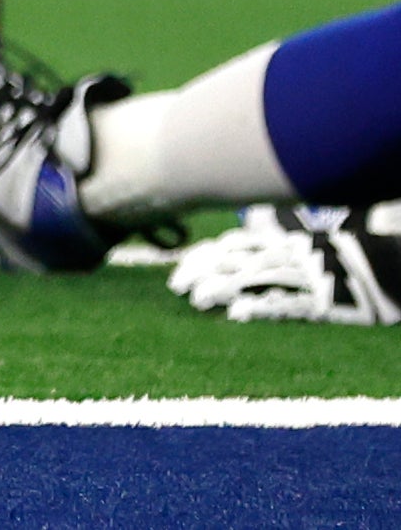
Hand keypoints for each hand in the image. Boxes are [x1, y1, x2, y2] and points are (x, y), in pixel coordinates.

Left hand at [169, 214, 400, 324]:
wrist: (387, 268)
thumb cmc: (340, 260)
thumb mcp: (300, 245)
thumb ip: (269, 246)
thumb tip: (230, 252)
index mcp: (281, 241)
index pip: (231, 245)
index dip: (203, 256)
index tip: (179, 270)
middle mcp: (287, 254)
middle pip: (235, 259)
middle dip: (203, 271)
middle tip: (176, 287)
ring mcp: (304, 276)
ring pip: (255, 278)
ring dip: (222, 288)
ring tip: (196, 300)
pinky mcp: (323, 302)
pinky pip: (288, 304)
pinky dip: (261, 307)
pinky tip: (236, 315)